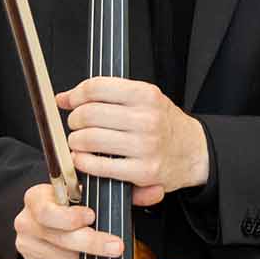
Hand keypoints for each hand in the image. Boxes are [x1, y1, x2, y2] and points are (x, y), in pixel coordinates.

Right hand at [12, 180, 119, 258]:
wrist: (59, 222)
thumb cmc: (74, 205)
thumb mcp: (78, 193)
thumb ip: (87, 195)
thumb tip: (109, 202)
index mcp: (35, 198)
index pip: (47, 212)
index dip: (71, 217)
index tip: (92, 217)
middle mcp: (25, 222)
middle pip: (59, 238)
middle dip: (92, 243)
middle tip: (116, 245)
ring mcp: (26, 246)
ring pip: (63, 257)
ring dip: (87, 256)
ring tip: (105, 251)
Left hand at [59, 76, 208, 205]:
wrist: (195, 152)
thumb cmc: (165, 125)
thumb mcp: (144, 99)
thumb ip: (107, 95)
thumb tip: (64, 97)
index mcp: (146, 95)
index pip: (97, 87)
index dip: (76, 95)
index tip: (71, 102)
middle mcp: (146, 118)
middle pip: (88, 114)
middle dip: (74, 120)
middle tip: (77, 126)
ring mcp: (145, 146)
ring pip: (89, 139)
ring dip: (76, 142)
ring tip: (81, 143)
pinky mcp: (143, 171)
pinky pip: (99, 165)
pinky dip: (83, 163)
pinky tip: (85, 159)